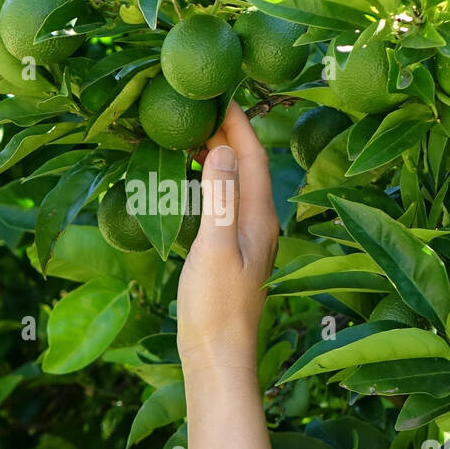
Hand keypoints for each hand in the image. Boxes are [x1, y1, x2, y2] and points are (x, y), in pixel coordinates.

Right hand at [176, 100, 279, 371]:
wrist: (219, 358)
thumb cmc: (215, 308)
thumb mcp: (213, 249)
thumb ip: (220, 198)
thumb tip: (222, 148)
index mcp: (260, 217)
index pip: (254, 154)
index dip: (237, 120)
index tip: (217, 90)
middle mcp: (261, 223)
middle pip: (248, 164)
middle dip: (225, 131)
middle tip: (196, 102)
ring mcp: (249, 238)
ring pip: (237, 182)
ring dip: (216, 154)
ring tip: (188, 131)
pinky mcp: (234, 252)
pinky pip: (226, 201)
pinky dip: (209, 180)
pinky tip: (191, 179)